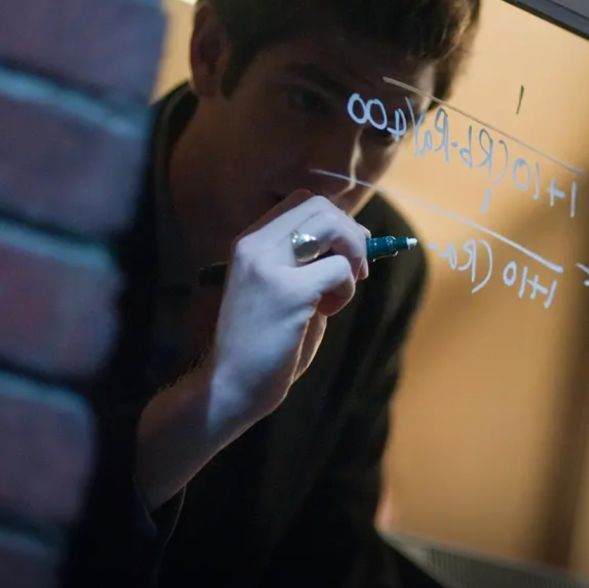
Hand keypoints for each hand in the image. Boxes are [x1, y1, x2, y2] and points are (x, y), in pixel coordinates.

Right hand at [206, 191, 370, 422]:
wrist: (232, 385)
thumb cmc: (264, 343)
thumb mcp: (285, 289)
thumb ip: (310, 262)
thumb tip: (356, 240)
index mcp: (250, 242)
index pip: (303, 202)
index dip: (335, 221)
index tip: (347, 252)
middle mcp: (255, 245)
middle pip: (320, 206)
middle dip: (351, 234)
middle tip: (356, 271)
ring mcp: (268, 265)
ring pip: (332, 226)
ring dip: (351, 255)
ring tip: (340, 290)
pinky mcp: (288, 291)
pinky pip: (339, 269)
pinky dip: (347, 288)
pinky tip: (328, 310)